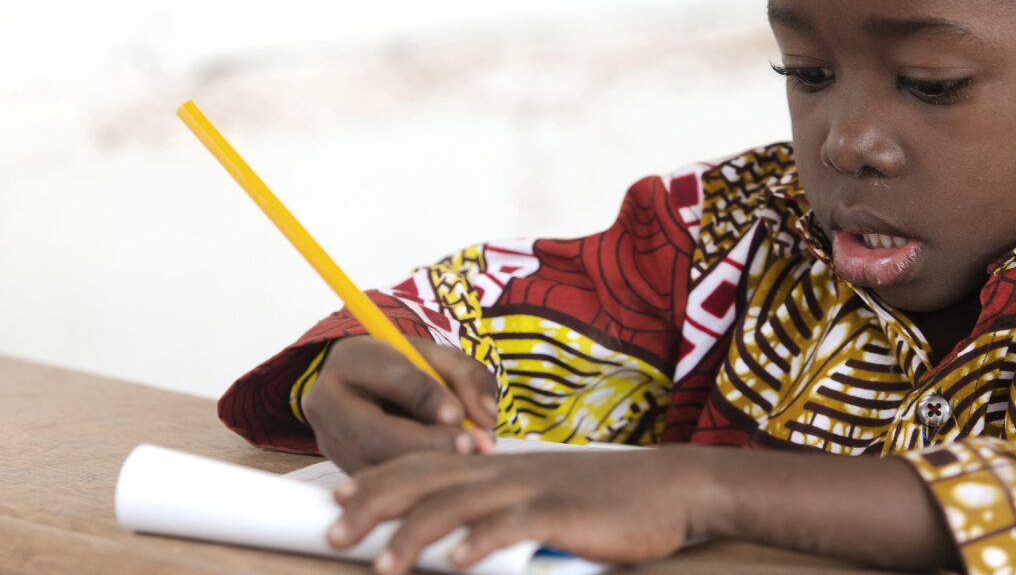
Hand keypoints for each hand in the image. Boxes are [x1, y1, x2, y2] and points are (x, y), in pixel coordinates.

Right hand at [300, 335, 498, 471]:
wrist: (369, 387)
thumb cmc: (409, 369)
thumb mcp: (440, 360)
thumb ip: (469, 378)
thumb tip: (487, 419)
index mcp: (350, 360)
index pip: (391, 377)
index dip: (427, 398)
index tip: (458, 415)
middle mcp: (327, 403)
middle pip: (374, 433)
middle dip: (426, 444)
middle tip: (469, 447)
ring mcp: (331, 443)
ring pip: (378, 466)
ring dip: (426, 468)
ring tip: (466, 461)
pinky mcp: (342, 470)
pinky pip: (380, 485)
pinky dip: (416, 482)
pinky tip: (446, 476)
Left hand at [326, 448, 716, 573]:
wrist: (669, 487)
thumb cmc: (607, 498)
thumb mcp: (546, 493)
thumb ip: (503, 507)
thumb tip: (460, 538)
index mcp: (500, 465)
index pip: (426, 464)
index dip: (379, 480)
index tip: (340, 499)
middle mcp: (507, 470)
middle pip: (427, 481)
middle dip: (376, 506)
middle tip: (334, 531)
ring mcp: (532, 489)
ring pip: (459, 504)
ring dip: (415, 534)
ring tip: (383, 563)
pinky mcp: (561, 513)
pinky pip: (512, 525)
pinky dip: (480, 543)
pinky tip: (455, 563)